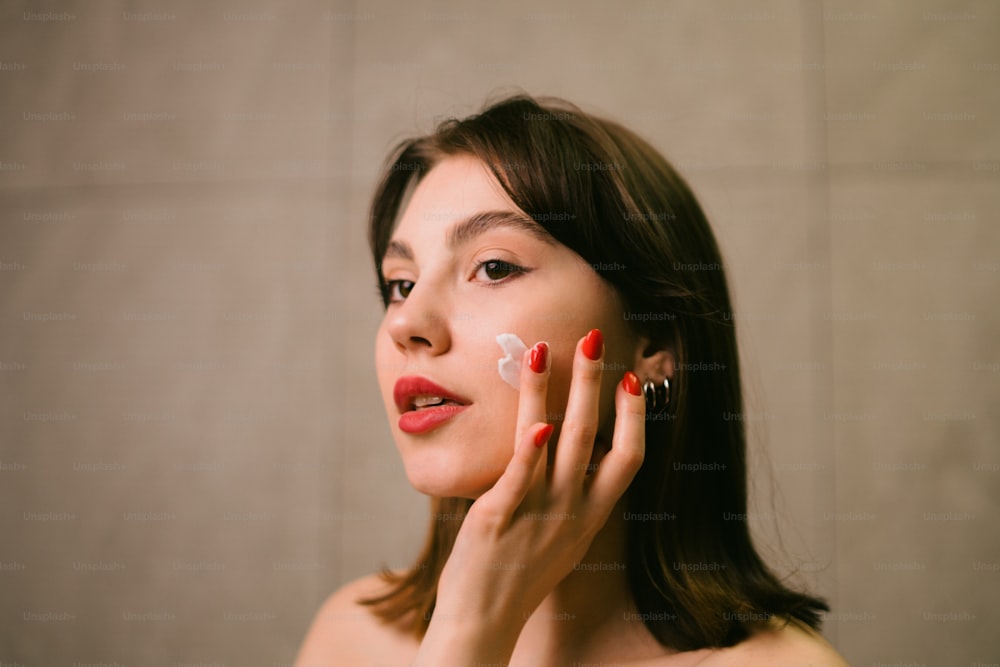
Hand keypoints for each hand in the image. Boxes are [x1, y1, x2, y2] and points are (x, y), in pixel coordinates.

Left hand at [414, 329, 645, 663]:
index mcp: (588, 516)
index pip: (628, 461)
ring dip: (552, 392)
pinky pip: (521, 479)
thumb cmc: (516, 574)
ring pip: (556, 445)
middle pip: (593, 439)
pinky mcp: (500, 518)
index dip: (634, 419)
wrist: (483, 622)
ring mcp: (538, 514)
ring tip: (543, 348)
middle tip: (594, 337)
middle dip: (594, 384)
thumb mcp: (558, 537)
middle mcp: (571, 513)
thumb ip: (567, 497)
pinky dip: (531, 451)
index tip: (634, 380)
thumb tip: (563, 452)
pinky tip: (534, 423)